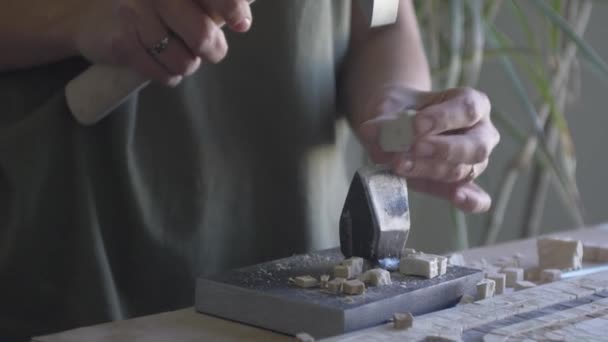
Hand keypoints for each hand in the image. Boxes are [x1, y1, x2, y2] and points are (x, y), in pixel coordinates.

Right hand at [70, 0, 252, 85]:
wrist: (82, 14)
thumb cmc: (143, 3)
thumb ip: (202, 2)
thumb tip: (241, 16)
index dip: (233, 9)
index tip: (241, 23)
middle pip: (203, 36)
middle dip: (214, 50)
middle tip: (212, 51)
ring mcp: (136, 14)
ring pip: (185, 61)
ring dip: (188, 64)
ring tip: (178, 54)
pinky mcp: (123, 43)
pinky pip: (164, 74)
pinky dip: (169, 75)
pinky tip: (161, 64)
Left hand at [358, 86, 499, 212]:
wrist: (397, 126)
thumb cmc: (404, 111)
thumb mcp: (392, 107)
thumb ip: (385, 119)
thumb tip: (370, 131)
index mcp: (473, 105)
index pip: (468, 109)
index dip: (443, 118)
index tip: (416, 125)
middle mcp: (482, 134)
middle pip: (475, 146)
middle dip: (443, 149)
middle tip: (414, 148)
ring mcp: (474, 162)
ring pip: (462, 171)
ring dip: (430, 170)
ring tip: (400, 165)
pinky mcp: (461, 186)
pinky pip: (476, 199)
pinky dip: (469, 201)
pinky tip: (457, 198)